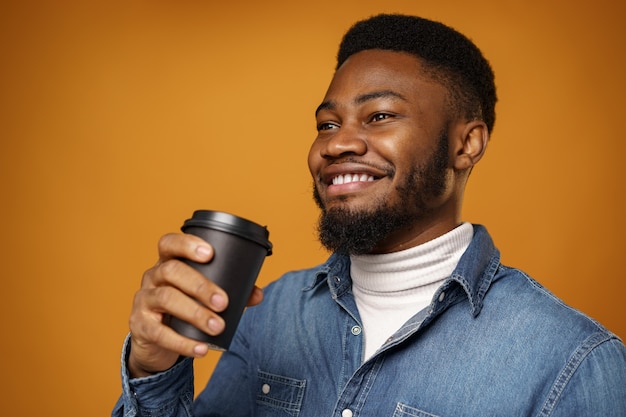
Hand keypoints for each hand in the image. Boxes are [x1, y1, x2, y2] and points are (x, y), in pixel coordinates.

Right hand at [127, 233, 263, 377]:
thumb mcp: (201, 296)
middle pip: (172, 271)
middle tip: (223, 302)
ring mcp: (144, 300)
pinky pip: (159, 333)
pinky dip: (183, 342)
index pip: (169, 244)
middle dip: (200, 285)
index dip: (187, 244)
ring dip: (195, 313)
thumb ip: (230, 291)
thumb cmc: (182, 308)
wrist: (154, 341)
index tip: (210, 254)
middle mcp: (152, 277)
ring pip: (166, 299)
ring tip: (217, 326)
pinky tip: (201, 348)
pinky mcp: (140, 326)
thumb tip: (257, 294)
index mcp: (168, 263)